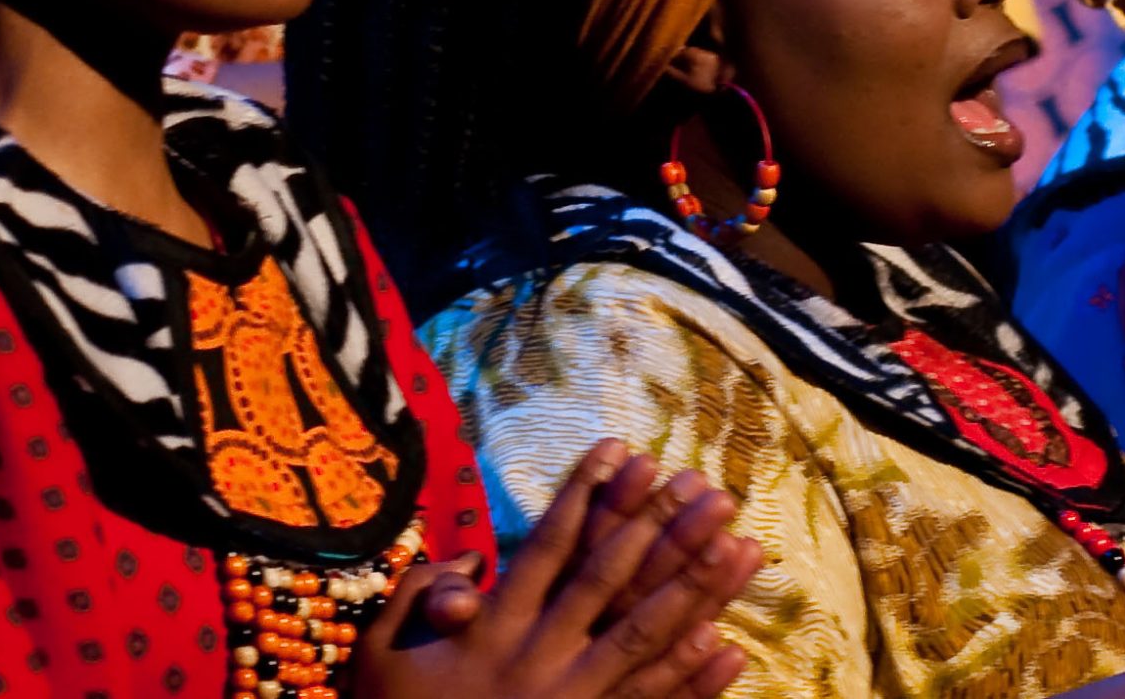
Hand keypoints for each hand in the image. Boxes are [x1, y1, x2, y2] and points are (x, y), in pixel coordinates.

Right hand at [356, 440, 763, 698]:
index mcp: (494, 630)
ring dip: (696, 592)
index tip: (624, 450)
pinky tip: (730, 646)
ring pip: (644, 637)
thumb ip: (420, 596)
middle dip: (663, 532)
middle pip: (612, 583)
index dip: (586, 496)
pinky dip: (691, 681)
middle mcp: (541, 659)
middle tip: (710, 489)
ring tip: (741, 548)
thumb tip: (470, 561)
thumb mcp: (383, 654)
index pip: (550, 546)